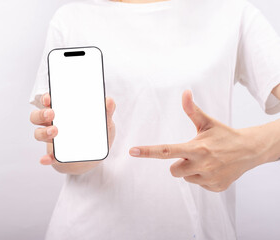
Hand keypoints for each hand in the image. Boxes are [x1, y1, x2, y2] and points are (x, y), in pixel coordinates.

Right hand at [30, 93, 115, 172]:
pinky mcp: (56, 156)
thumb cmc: (97, 135)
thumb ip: (107, 112)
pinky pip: (48, 157)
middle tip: (51, 113)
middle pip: (37, 116)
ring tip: (55, 131)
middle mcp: (53, 124)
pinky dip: (46, 158)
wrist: (95, 158)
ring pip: (39, 134)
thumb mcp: (105, 123)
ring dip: (43, 132)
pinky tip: (46, 159)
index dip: (45, 98)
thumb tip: (109, 101)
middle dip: (41, 114)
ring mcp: (53, 140)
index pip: (48, 102)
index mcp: (63, 113)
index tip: (48, 98)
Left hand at [129, 90, 269, 191]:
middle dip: (178, 163)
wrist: (250, 150)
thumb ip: (192, 110)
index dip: (148, 151)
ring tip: (206, 161)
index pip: (166, 150)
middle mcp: (201, 165)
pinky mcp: (216, 187)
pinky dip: (202, 177)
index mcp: (196, 148)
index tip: (133, 151)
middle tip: (193, 155)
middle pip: (173, 170)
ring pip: (186, 178)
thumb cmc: (225, 135)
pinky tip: (214, 169)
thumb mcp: (207, 122)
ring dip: (191, 171)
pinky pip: (198, 184)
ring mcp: (209, 178)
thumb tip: (185, 92)